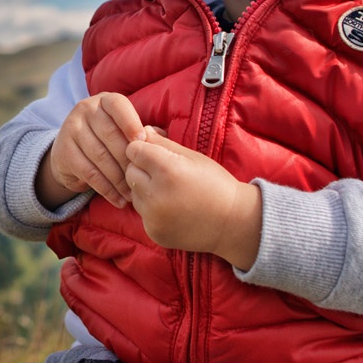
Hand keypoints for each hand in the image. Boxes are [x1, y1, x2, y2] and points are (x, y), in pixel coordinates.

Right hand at [36, 92, 143, 207]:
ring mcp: (71, 129)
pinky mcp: (64, 152)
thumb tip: (161, 139)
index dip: (131, 122)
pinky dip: (106, 189)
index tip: (142, 142)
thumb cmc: (107, 140)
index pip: (117, 104)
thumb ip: (142, 133)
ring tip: (133, 194)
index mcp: (104, 101)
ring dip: (119, 179)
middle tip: (143, 177)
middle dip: (128, 159)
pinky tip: (118, 199)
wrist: (70, 154)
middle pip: (109, 134)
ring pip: (100, 156)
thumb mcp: (122, 130)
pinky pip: (89, 173)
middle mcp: (85, 110)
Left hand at [123, 130, 260, 268]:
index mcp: (168, 170)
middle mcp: (157, 195)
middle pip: (130, 172)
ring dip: (144, 188)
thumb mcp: (192, 157)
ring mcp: (154, 217)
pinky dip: (151, 208)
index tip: (154, 153)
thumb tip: (142, 131)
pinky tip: (171, 208)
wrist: (232, 222)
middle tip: (162, 172)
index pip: (133, 150)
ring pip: (133, 192)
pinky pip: (141, 213)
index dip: (142, 149)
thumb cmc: (215, 183)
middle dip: (141, 168)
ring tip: (168, 191)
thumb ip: (163, 143)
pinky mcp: (153, 231)